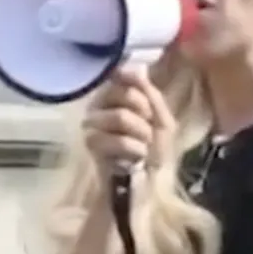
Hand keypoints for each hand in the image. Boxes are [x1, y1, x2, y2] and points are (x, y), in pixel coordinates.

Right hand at [81, 65, 175, 182]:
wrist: (146, 185)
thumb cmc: (153, 151)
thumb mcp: (162, 120)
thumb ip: (150, 94)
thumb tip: (137, 68)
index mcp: (114, 94)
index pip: (123, 75)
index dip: (142, 91)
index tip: (150, 111)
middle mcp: (98, 105)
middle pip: (125, 93)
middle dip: (146, 115)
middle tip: (148, 132)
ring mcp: (91, 125)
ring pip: (121, 116)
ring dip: (142, 134)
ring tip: (143, 147)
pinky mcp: (90, 147)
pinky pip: (117, 139)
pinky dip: (135, 149)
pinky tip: (135, 159)